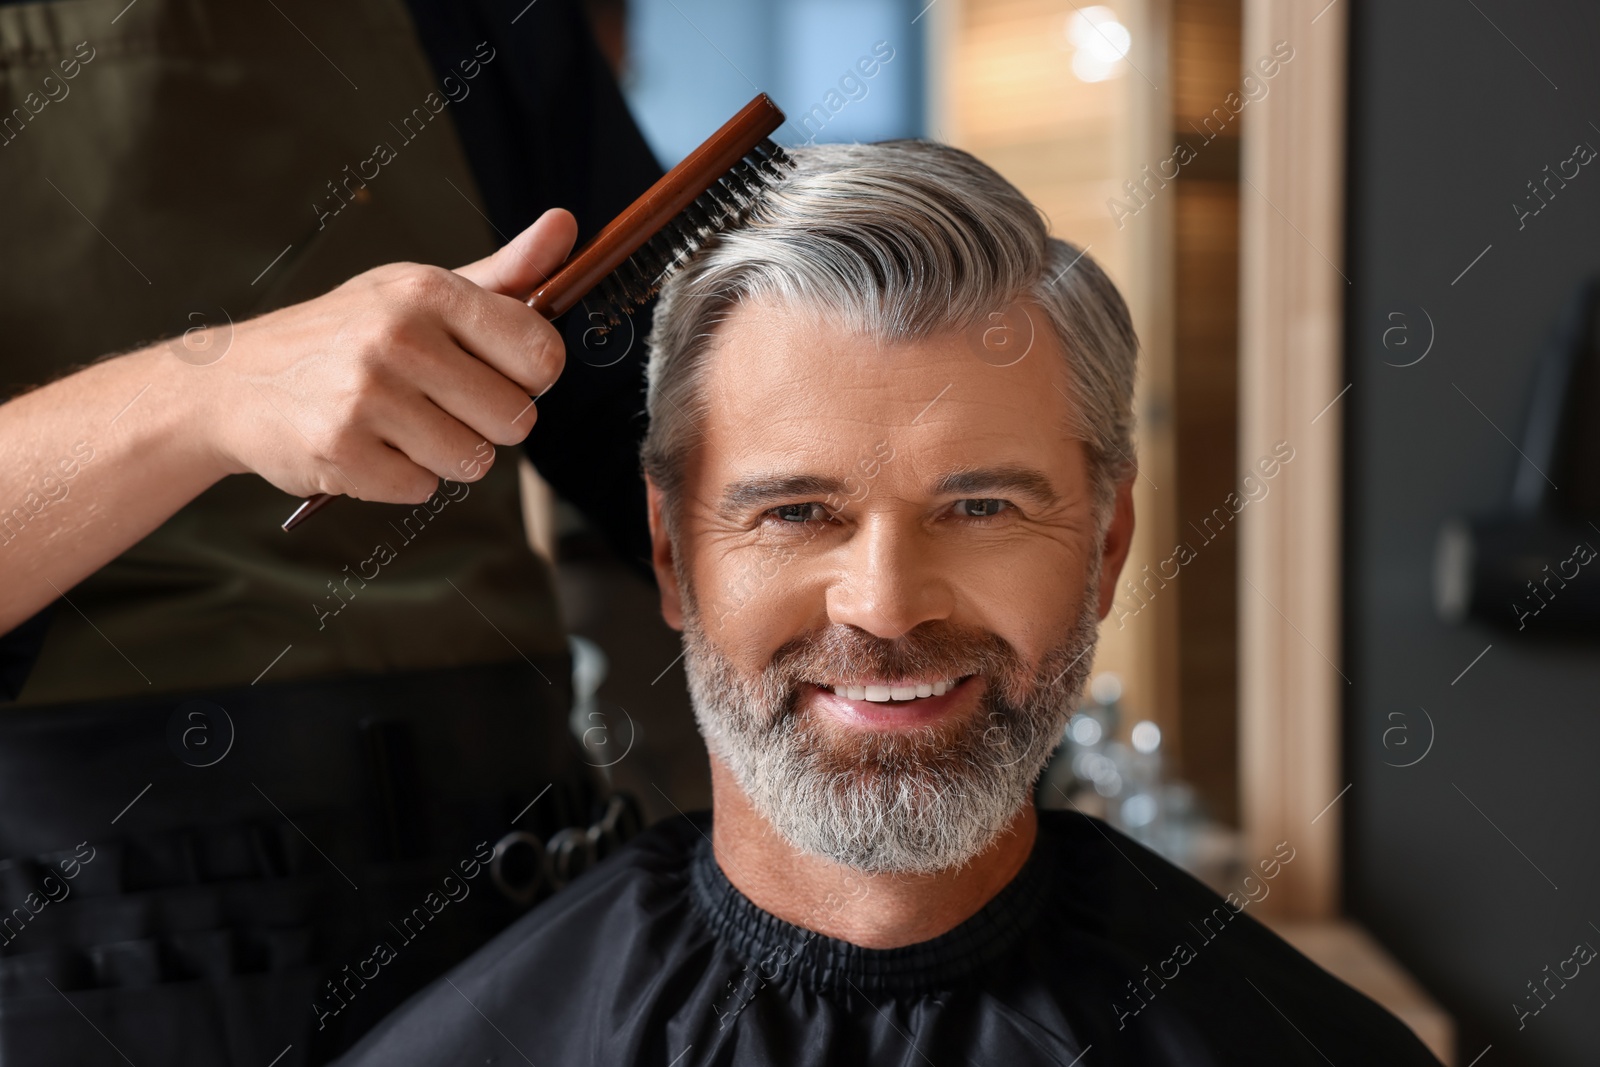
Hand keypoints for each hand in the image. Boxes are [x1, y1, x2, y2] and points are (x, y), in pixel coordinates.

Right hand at [192, 208, 578, 502]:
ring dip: (445, 455)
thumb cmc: (347, 333)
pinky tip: (369, 446)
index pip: (542, 354)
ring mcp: (366, 397)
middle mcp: (398, 338)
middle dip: (488, 424)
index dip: (530, 377)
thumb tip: (567, 225)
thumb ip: (504, 273)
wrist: (235, 381)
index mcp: (429, 292)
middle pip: (516, 420)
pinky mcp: (341, 452)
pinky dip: (401, 480)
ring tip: (401, 425)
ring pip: (473, 461)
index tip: (497, 373)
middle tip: (441, 404)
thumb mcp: (420, 290)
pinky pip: (421, 490)